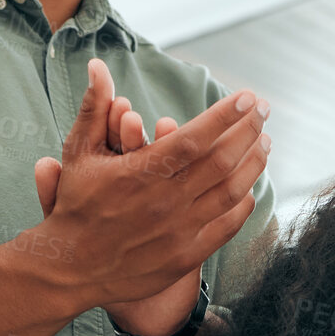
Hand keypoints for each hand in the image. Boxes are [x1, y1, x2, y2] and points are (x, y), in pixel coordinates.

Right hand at [26, 59, 269, 317]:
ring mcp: (178, 231)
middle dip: (248, 131)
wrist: (71, 269)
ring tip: (264, 143)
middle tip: (263, 111)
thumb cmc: (76, 205)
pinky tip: (249, 187)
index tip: (248, 97)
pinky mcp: (185, 256)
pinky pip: (226, 227)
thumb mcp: (78, 153)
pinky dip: (243, 204)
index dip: (225, 115)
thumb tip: (97, 66)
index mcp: (140, 173)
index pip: (194, 137)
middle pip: (221, 161)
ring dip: (253, 164)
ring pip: (230, 192)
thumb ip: (94, 108)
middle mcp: (165, 202)